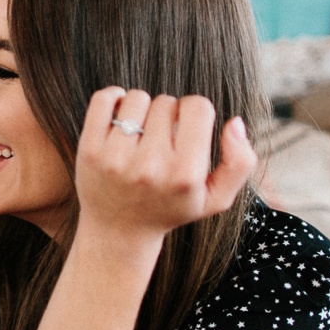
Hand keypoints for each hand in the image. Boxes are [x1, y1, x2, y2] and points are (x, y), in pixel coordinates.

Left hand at [75, 88, 256, 238]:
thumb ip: (240, 163)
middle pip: (167, 102)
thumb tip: (235, 123)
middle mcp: (150, 166)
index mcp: (185, 175)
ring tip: (142, 132)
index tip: (187, 129)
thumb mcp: (216, 198)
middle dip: (168, 115)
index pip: (198, 107)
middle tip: (162, 139)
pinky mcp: (88, 151)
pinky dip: (114, 98)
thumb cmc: (171, 208)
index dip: (195, 113)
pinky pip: (104, 99)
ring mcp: (115, 158)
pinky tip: (121, 116)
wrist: (118, 231)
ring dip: (142, 109)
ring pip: (137, 98)